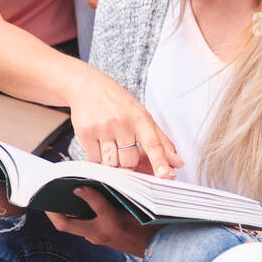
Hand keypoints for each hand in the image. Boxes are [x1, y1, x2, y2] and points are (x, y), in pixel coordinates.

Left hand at [46, 186, 155, 256]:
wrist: (154, 247)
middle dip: (52, 211)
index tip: (78, 185)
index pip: (98, 207)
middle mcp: (100, 233)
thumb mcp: (139, 207)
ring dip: (61, 212)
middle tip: (46, 196)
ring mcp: (96, 237)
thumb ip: (123, 193)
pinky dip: (73, 214)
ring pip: (71, 225)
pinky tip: (73, 202)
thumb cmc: (150, 225)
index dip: (88, 194)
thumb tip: (106, 176)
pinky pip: (79, 226)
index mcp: (114, 224)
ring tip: (56, 194)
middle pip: (66, 225)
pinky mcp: (96, 238)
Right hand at [67, 66, 181, 177]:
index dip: (160, 161)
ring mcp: (103, 128)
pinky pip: (95, 160)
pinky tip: (99, 143)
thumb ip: (160, 141)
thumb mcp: (142, 116)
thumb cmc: (119, 103)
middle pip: (130, 161)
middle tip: (125, 150)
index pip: (153, 143)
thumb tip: (176, 162)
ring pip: (112, 163)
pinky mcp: (85, 133)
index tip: (166, 175)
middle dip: (129, 163)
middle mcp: (122, 122)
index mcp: (140, 118)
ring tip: (111, 144)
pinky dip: (98, 157)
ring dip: (113, 161)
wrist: (89, 87)